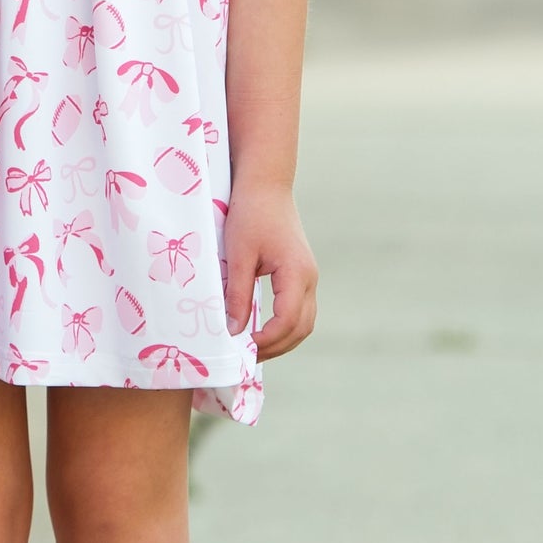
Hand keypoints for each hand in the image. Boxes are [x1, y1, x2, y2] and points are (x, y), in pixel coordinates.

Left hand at [222, 180, 317, 358]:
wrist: (266, 185)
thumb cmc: (250, 213)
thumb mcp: (238, 254)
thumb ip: (238, 294)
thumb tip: (234, 330)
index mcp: (297, 273)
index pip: (288, 321)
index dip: (267, 341)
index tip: (242, 348)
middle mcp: (309, 278)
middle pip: (302, 328)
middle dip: (276, 347)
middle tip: (246, 357)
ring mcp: (308, 276)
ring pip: (304, 322)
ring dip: (282, 340)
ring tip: (253, 349)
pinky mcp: (301, 274)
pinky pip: (299, 309)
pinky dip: (284, 326)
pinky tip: (261, 330)